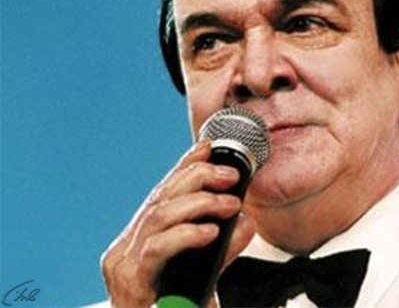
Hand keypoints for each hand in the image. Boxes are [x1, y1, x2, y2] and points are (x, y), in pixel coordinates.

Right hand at [100, 140, 255, 307]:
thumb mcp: (207, 272)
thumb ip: (223, 246)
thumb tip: (246, 220)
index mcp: (140, 239)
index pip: (163, 192)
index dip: (185, 165)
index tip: (208, 146)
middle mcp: (126, 247)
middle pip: (161, 197)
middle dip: (198, 178)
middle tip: (232, 175)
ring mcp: (123, 264)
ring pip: (159, 215)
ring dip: (199, 202)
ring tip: (230, 203)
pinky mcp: (130, 281)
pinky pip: (157, 248)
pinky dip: (186, 234)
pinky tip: (210, 230)